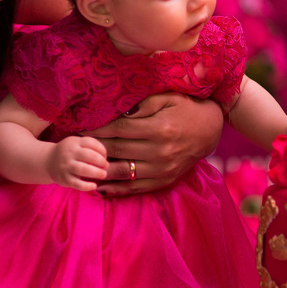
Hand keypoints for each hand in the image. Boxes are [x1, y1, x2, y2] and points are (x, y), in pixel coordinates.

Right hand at [48, 136, 107, 190]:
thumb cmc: (70, 153)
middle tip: (106, 166)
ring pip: (83, 169)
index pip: (91, 143)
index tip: (105, 156)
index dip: (102, 150)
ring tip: (104, 174)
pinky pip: (77, 184)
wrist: (48, 161)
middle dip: (101, 162)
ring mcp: (66, 166)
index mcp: (74, 142)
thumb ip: (90, 148)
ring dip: (97, 172)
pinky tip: (94, 186)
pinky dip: (87, 186)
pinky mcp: (65, 179)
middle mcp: (69, 154)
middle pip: (89, 156)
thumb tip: (105, 160)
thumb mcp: (76, 144)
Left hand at [84, 93, 222, 194]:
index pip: (119, 130)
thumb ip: (143, 104)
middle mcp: (160, 151)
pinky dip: (117, 189)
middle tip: (75, 146)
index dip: (98, 130)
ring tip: (82, 167)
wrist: (211, 130)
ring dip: (100, 170)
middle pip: (118, 150)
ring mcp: (162, 168)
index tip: (81, 128)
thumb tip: (118, 113)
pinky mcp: (165, 180)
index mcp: (159, 128)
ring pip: (123, 172)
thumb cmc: (187, 107)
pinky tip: (101, 187)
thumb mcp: (168, 98)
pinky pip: (137, 187)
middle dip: (94, 148)